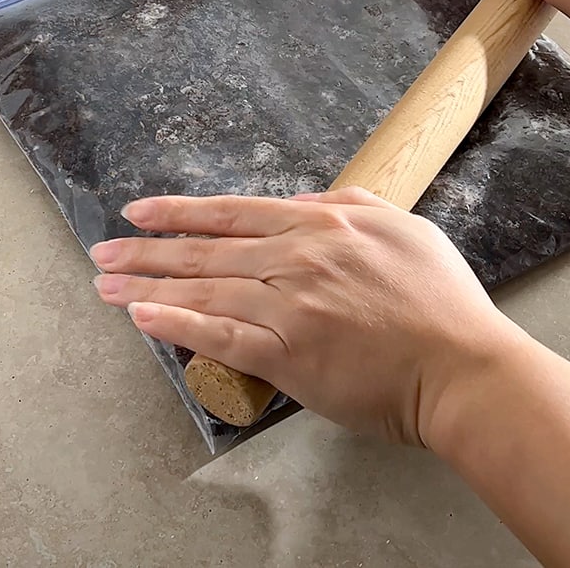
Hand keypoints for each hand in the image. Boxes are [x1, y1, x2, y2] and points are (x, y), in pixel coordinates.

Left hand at [89, 188, 527, 446]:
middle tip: (101, 250)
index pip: (233, 213)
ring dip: (146, 286)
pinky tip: (141, 318)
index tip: (138, 212)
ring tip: (106, 284)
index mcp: (322, 225)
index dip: (180, 212)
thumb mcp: (405, 230)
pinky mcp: (288, 354)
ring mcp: (289, 305)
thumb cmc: (444, 306)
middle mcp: (297, 258)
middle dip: (146, 250)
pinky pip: (219, 335)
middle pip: (205, 250)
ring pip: (202, 290)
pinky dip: (176, 325)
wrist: (467, 370)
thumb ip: (352, 206)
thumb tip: (306, 199)